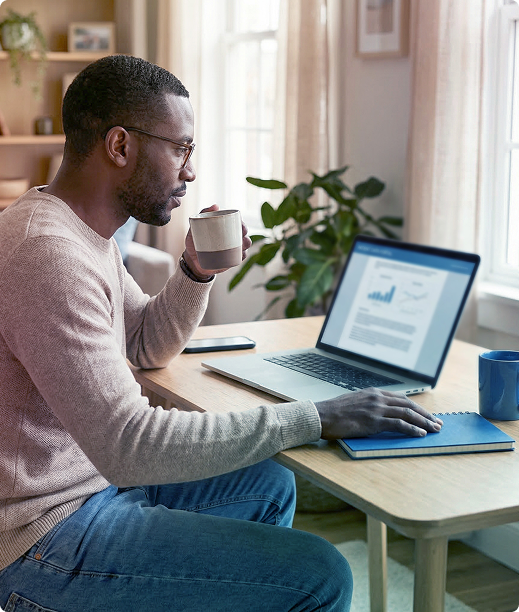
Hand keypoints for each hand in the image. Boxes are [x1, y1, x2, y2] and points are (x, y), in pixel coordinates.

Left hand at [183, 205, 252, 277]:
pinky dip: (242, 255)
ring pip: (244, 245)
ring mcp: (232, 250)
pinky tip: (240, 254)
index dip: (242, 223)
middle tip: (240, 233)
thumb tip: (216, 206)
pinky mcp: (231, 260)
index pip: (237, 223)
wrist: (192, 260)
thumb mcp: (195, 226)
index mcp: (225, 228)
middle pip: (244, 233)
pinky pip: (240, 257)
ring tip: (240, 244)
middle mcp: (231, 238)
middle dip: (245, 232)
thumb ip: (203, 214)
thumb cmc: (194, 242)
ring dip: (245, 244)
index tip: (240, 223)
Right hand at [314, 388, 442, 439]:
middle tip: (438, 423)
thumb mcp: (354, 403)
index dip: (417, 407)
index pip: (401, 399)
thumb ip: (369, 405)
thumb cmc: (334, 412)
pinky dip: (412, 429)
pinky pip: (398, 424)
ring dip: (424, 422)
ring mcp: (376, 408)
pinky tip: (420, 434)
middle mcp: (377, 398)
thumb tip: (380, 414)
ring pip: (407, 414)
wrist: (321, 415)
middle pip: (408, 405)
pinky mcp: (373, 421)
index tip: (427, 415)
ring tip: (434, 429)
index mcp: (373, 393)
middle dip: (425, 414)